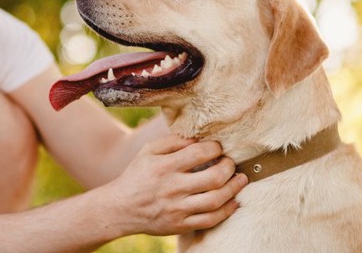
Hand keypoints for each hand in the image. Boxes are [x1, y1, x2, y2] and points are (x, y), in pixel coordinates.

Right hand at [101, 134, 247, 235]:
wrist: (120, 208)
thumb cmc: (137, 175)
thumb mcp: (148, 152)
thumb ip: (172, 142)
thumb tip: (198, 137)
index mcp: (164, 167)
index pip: (198, 153)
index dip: (215, 148)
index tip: (218, 147)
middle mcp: (172, 188)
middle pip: (213, 178)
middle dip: (229, 167)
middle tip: (231, 162)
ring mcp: (177, 209)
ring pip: (216, 200)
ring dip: (234, 188)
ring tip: (241, 179)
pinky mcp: (180, 225)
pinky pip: (210, 220)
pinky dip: (227, 210)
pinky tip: (233, 201)